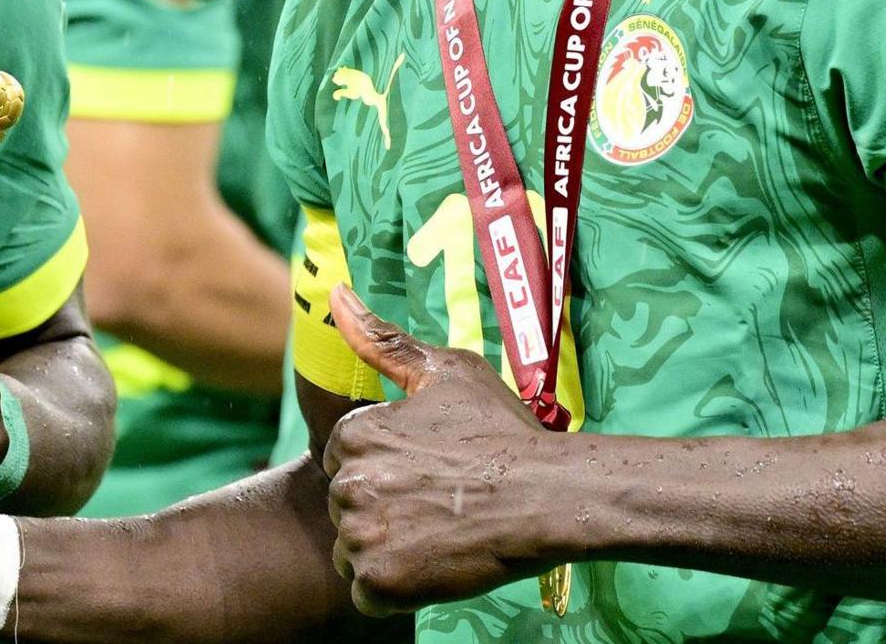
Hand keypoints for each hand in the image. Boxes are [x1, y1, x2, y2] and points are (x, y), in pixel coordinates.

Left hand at [320, 285, 562, 615]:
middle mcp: (348, 482)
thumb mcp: (446, 372)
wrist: (551, 497)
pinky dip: (395, 587)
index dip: (389, 468)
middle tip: (441, 503)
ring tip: (439, 533)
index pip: (346, 460)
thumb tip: (333, 293)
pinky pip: (366, 593)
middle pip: (348, 507)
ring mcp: (363, 535)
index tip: (431, 469)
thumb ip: (382, 340)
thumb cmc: (503, 432)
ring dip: (388, 550)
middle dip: (385, 510)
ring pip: (354, 550)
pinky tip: (433, 565)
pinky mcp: (381, 583)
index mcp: (355, 432)